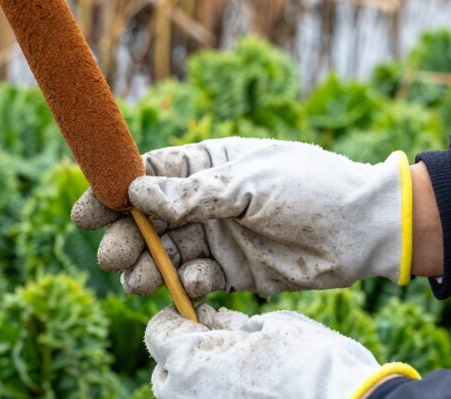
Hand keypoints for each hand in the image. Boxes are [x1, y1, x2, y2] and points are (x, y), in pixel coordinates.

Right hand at [71, 138, 411, 297]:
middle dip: (126, 238)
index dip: (114, 193)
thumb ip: (192, 194)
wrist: (363, 228)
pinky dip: (189, 285)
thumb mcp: (248, 184)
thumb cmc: (309, 188)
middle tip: (110, 256)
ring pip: (169, 253)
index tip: (86, 213)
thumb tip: (136, 192)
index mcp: (209, 165)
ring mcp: (220, 236)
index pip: (149, 176)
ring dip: (149, 266)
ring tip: (134, 280)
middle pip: (150, 220)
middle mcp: (207, 201)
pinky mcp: (235, 270)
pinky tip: (192, 285)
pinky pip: (199, 279)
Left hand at [145, 304, 417, 398]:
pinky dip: (216, 397)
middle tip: (220, 343)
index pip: (156, 332)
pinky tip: (249, 392)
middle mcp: (185, 396)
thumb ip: (232, 323)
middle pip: (165, 371)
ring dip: (198, 381)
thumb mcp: (271, 326)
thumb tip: (212, 320)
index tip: (198, 315)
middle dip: (183, 354)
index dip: (175, 318)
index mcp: (190, 360)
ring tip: (238, 370)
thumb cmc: (314, 363)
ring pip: (183, 397)